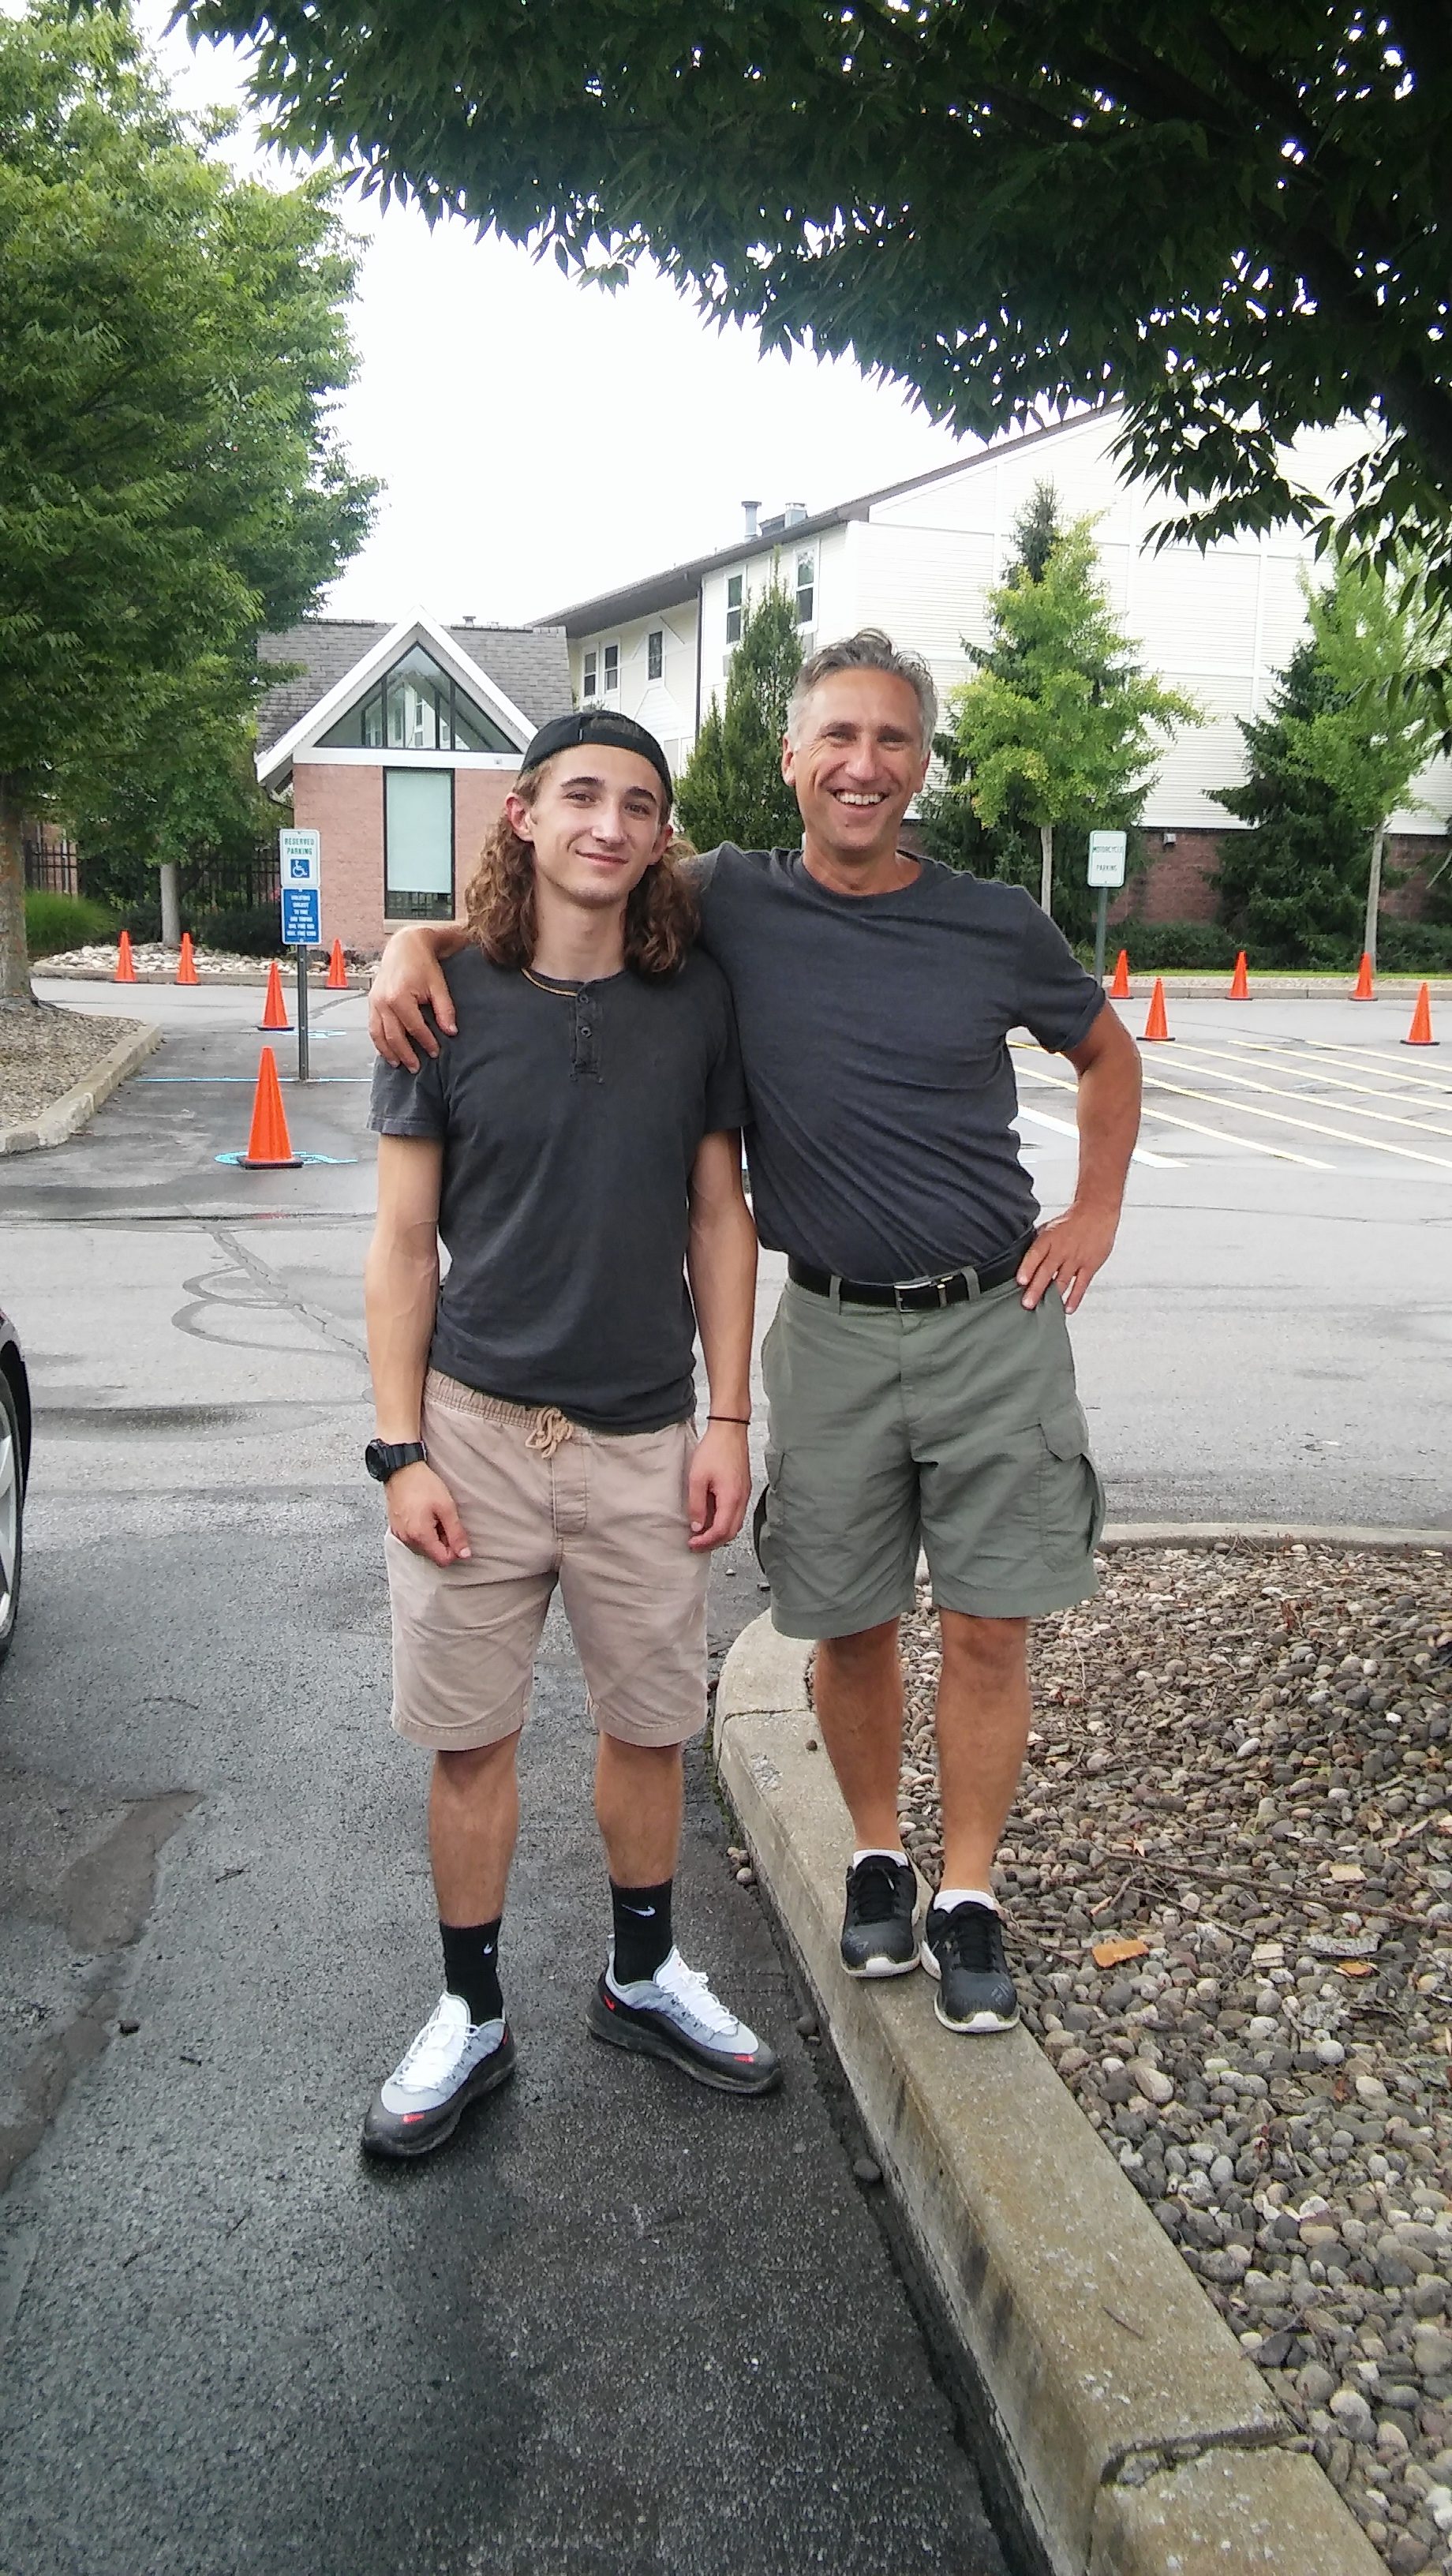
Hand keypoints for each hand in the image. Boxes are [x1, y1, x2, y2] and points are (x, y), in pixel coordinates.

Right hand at [368, 931, 456, 1069]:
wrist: (404, 946)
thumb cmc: (422, 963)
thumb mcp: (439, 985)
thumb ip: (445, 1010)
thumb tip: (451, 1032)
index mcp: (400, 996)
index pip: (414, 1027)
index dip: (426, 1042)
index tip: (435, 1052)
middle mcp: (383, 1001)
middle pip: (394, 1036)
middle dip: (406, 1054)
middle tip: (416, 1067)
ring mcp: (374, 1002)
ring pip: (379, 1035)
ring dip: (389, 1052)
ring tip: (400, 1065)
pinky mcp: (371, 1002)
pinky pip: (372, 1027)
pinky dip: (379, 1042)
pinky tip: (387, 1051)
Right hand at [386, 1462, 471, 1564]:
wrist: (401, 1469)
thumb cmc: (423, 1485)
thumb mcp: (446, 1507)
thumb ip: (456, 1533)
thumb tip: (465, 1554)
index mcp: (420, 1536)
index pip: (442, 1560)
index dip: (454, 1549)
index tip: (456, 1532)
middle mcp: (407, 1540)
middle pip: (432, 1554)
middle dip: (443, 1541)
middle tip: (444, 1518)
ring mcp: (399, 1534)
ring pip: (423, 1546)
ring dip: (432, 1535)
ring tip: (432, 1514)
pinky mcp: (396, 1528)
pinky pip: (413, 1538)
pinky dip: (421, 1530)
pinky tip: (423, 1514)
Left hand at [687, 1421, 751, 1551]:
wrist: (729, 1431)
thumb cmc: (714, 1450)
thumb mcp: (697, 1478)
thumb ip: (697, 1505)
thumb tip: (697, 1526)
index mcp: (731, 1498)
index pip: (721, 1531)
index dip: (706, 1542)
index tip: (692, 1544)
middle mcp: (742, 1499)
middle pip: (731, 1532)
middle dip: (713, 1542)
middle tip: (696, 1544)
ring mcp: (744, 1494)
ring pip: (735, 1524)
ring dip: (719, 1533)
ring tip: (702, 1534)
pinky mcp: (743, 1489)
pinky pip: (736, 1513)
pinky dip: (724, 1522)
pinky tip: (711, 1519)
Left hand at [1016, 1202, 1120, 1314]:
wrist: (1097, 1213)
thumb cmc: (1070, 1222)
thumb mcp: (1049, 1227)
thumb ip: (1037, 1244)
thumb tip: (1020, 1258)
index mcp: (1049, 1239)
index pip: (1035, 1254)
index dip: (1027, 1268)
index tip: (1021, 1281)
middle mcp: (1062, 1250)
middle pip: (1047, 1271)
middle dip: (1036, 1289)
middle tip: (1027, 1303)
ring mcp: (1076, 1259)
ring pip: (1062, 1281)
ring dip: (1052, 1296)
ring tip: (1042, 1309)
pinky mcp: (1090, 1266)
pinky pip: (1081, 1285)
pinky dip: (1074, 1298)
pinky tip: (1067, 1308)